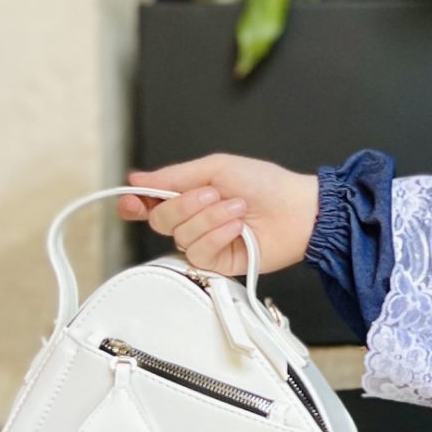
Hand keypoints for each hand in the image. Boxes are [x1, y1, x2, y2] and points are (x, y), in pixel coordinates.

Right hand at [118, 154, 321, 277]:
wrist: (298, 210)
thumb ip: (174, 176)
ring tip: (237, 208)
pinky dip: (217, 236)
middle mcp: (193, 219)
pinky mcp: (217, 263)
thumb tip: (138, 179)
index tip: (132, 202)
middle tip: (213, 193)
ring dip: (209, 219)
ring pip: (180, 237)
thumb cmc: (265, 184)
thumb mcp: (216, 168)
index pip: (149, 203)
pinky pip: (198, 253)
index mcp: (189, 194)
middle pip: (160, 220)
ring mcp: (204, 242)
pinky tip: (237, 228)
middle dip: (184, 204)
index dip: (135, 204)